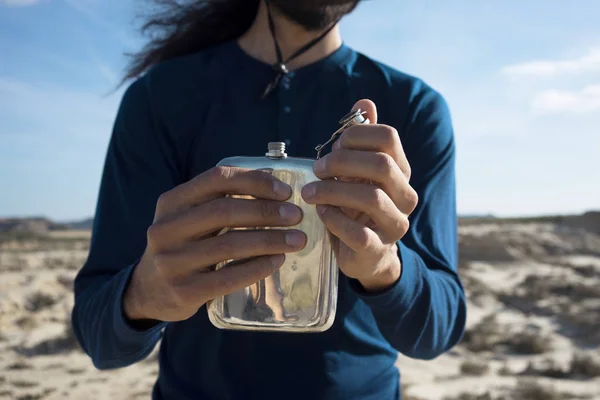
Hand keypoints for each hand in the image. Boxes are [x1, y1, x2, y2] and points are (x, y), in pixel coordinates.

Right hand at [123, 166, 306, 322]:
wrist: (148, 290)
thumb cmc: (182, 246)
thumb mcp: (188, 218)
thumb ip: (218, 203)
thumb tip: (277, 193)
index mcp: (171, 202)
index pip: (217, 179)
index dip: (255, 181)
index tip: (285, 191)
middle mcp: (166, 228)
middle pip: (224, 210)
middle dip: (266, 212)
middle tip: (296, 216)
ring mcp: (171, 261)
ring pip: (229, 245)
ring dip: (269, 240)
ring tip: (296, 240)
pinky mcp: (183, 291)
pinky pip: (227, 277)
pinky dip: (257, 267)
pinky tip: (277, 261)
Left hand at [301, 100, 417, 291]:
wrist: (367, 254)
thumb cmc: (357, 206)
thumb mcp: (358, 172)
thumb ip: (361, 139)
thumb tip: (365, 102)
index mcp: (400, 170)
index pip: (388, 137)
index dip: (355, 135)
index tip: (332, 145)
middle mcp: (405, 195)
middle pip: (381, 165)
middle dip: (342, 162)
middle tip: (317, 168)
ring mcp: (395, 224)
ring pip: (371, 197)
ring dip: (332, 190)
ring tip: (309, 192)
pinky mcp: (378, 249)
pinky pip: (358, 232)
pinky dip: (334, 219)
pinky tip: (320, 213)